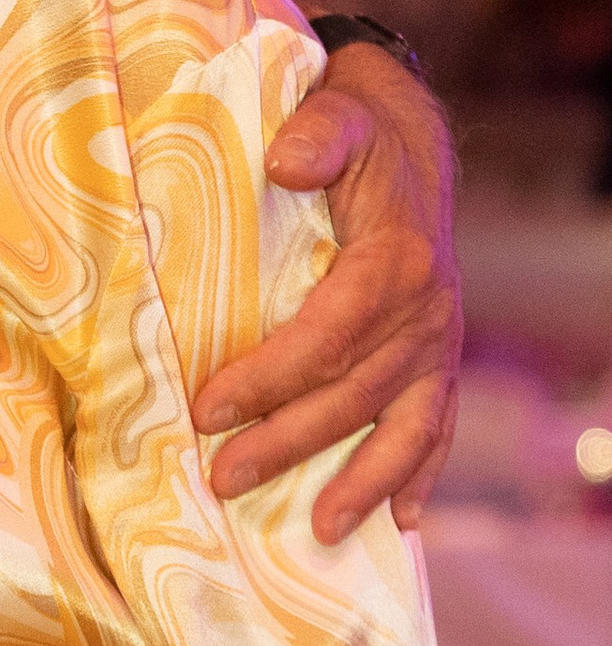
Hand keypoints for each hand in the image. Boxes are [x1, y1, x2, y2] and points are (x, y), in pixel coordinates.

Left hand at [192, 44, 460, 540]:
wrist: (409, 145)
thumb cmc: (356, 136)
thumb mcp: (336, 115)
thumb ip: (315, 132)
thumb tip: (285, 158)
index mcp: (397, 262)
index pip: (329, 334)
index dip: (269, 375)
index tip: (207, 406)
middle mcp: (428, 313)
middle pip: (355, 393)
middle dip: (288, 441)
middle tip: (223, 478)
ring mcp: (438, 344)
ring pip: (403, 426)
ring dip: (364, 483)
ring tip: (319, 530)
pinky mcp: (439, 362)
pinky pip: (436, 427)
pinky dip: (420, 475)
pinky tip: (402, 523)